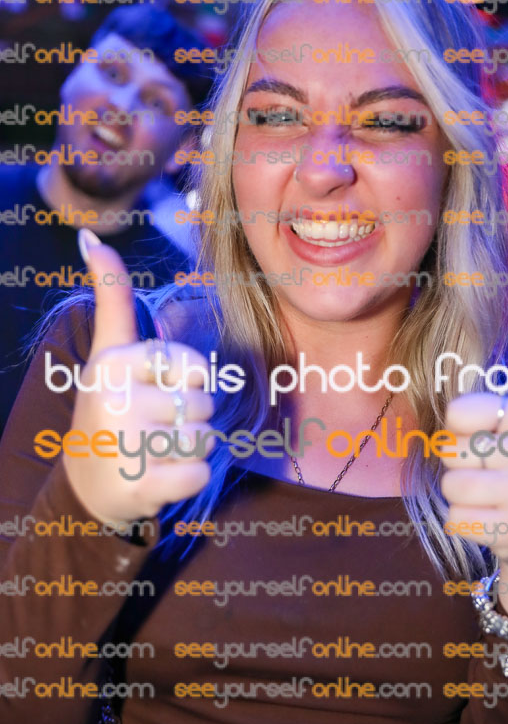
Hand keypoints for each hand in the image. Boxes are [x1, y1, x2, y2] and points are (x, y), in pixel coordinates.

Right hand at [62, 230, 213, 525]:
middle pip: (204, 405)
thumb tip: (90, 238)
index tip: (156, 392)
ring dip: (189, 451)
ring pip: (205, 440)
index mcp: (117, 363)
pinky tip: (157, 478)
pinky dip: (187, 480)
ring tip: (154, 452)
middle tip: (153, 429)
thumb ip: (111, 298)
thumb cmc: (110, 408)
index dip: (189, 383)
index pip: (196, 366)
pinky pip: (199, 475)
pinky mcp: (141, 485)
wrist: (86, 483)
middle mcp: (118, 399)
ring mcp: (128, 444)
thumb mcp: (108, 352)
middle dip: (190, 420)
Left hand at [440, 296, 507, 616]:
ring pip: (450, 486)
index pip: (456, 413)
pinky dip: (467, 525)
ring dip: (463, 497)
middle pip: (449, 450)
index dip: (464, 430)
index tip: (493, 439)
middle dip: (463, 464)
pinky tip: (496, 523)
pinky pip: (455, 520)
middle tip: (496, 473)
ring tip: (496, 497)